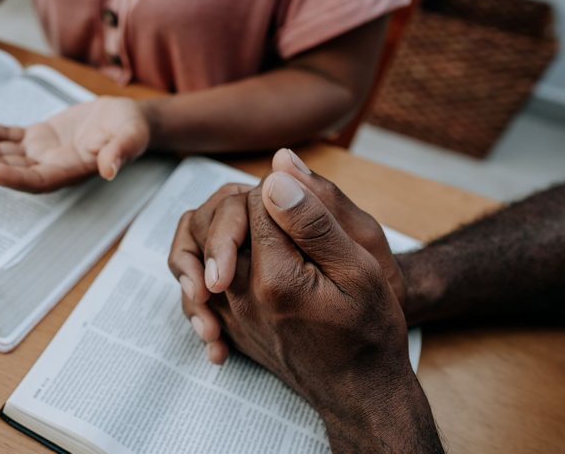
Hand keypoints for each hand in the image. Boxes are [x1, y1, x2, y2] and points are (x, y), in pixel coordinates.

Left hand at [0, 97, 149, 192]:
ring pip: (0, 155)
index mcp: (70, 171)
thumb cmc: (132, 129)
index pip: (37, 180)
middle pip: (7, 171)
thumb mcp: (132, 136)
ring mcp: (41, 153)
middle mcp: (50, 167)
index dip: (12, 178)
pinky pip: (7, 136)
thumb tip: (110, 169)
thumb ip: (121, 152)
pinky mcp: (37, 137)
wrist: (127, 119)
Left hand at [189, 172, 441, 451]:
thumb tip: (276, 174)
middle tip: (282, 209)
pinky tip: (237, 259)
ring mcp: (227, 312)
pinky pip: (195, 279)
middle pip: (218, 219)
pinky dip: (207, 260)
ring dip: (222, 226)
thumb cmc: (369, 329)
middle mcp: (240, 295)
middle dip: (248, 203)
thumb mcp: (360, 269)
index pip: (257, 201)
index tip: (307, 202)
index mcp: (276, 276)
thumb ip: (315, 220)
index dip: (282, 189)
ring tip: (254, 225)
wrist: (358, 390)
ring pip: (197, 245)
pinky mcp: (224, 322)